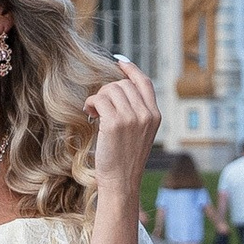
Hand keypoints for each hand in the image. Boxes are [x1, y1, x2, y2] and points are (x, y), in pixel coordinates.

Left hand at [84, 55, 161, 194]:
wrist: (121, 182)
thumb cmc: (125, 160)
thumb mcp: (139, 134)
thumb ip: (136, 113)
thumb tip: (117, 89)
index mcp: (155, 115)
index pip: (144, 82)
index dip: (131, 69)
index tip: (119, 62)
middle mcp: (146, 114)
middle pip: (124, 84)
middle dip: (108, 90)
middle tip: (99, 105)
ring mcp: (132, 118)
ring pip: (111, 89)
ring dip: (98, 97)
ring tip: (93, 111)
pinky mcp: (115, 123)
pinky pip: (99, 99)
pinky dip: (91, 103)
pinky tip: (89, 113)